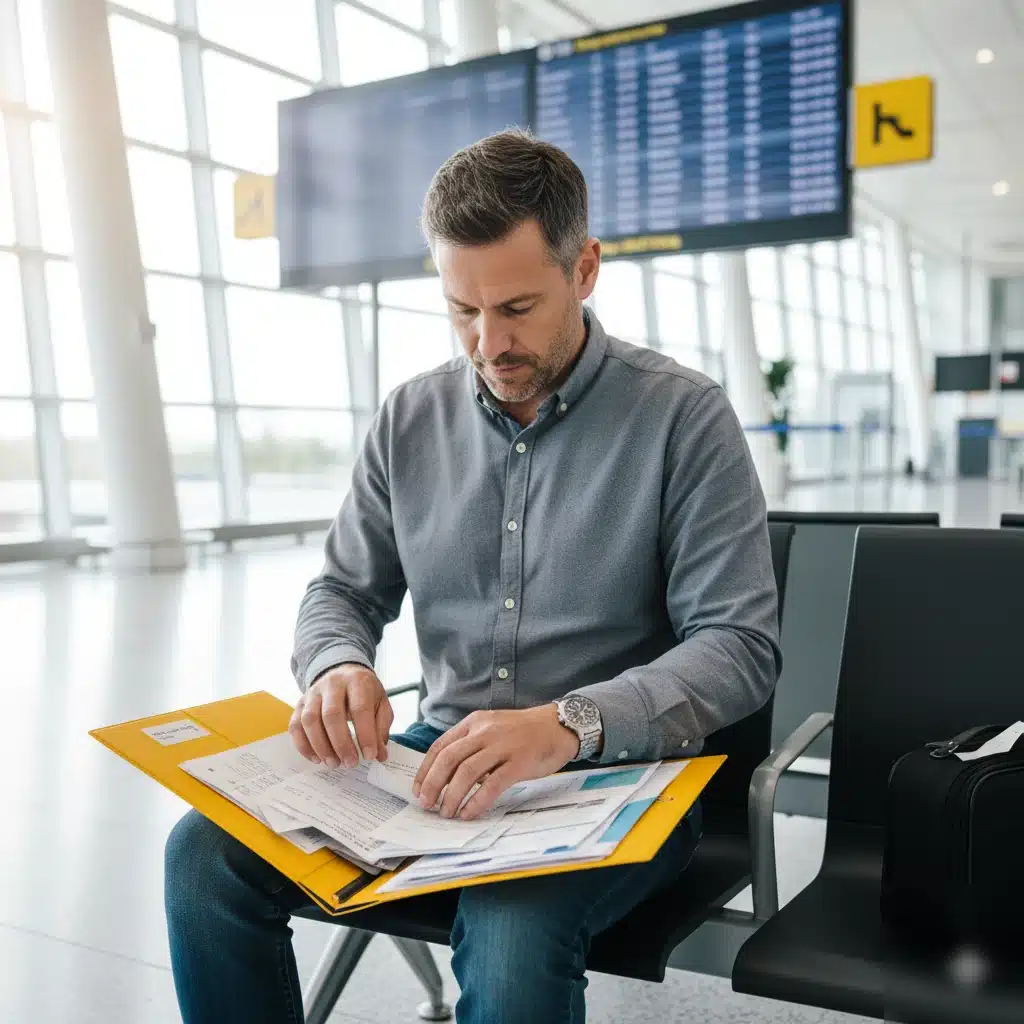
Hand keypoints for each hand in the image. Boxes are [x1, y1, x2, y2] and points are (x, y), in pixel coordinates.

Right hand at [289, 663, 392, 768]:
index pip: (360, 709)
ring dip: (321, 747)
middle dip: (341, 744)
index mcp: (357, 681)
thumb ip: (381, 728)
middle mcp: (333, 684)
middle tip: (350, 763)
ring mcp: (313, 693)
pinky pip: (295, 726)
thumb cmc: (364, 692)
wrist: (343, 673)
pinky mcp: (300, 703)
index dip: (365, 735)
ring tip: (334, 763)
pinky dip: (303, 746)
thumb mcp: (381, 703)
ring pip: (310, 720)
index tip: (369, 756)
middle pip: (331, 714)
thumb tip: (379, 755)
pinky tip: (316, 759)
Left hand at [412, 704, 579, 820]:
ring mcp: (502, 746)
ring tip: (446, 813)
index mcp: (474, 723)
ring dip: (452, 796)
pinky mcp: (519, 762)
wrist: (558, 725)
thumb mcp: (492, 728)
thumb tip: (447, 776)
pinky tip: (469, 813)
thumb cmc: (523, 732)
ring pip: (466, 772)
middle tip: (426, 804)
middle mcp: (485, 732)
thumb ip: (471, 746)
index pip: (440, 746)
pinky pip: (492, 784)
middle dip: (432, 784)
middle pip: (449, 759)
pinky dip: (476, 801)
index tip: (417, 790)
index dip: (424, 770)